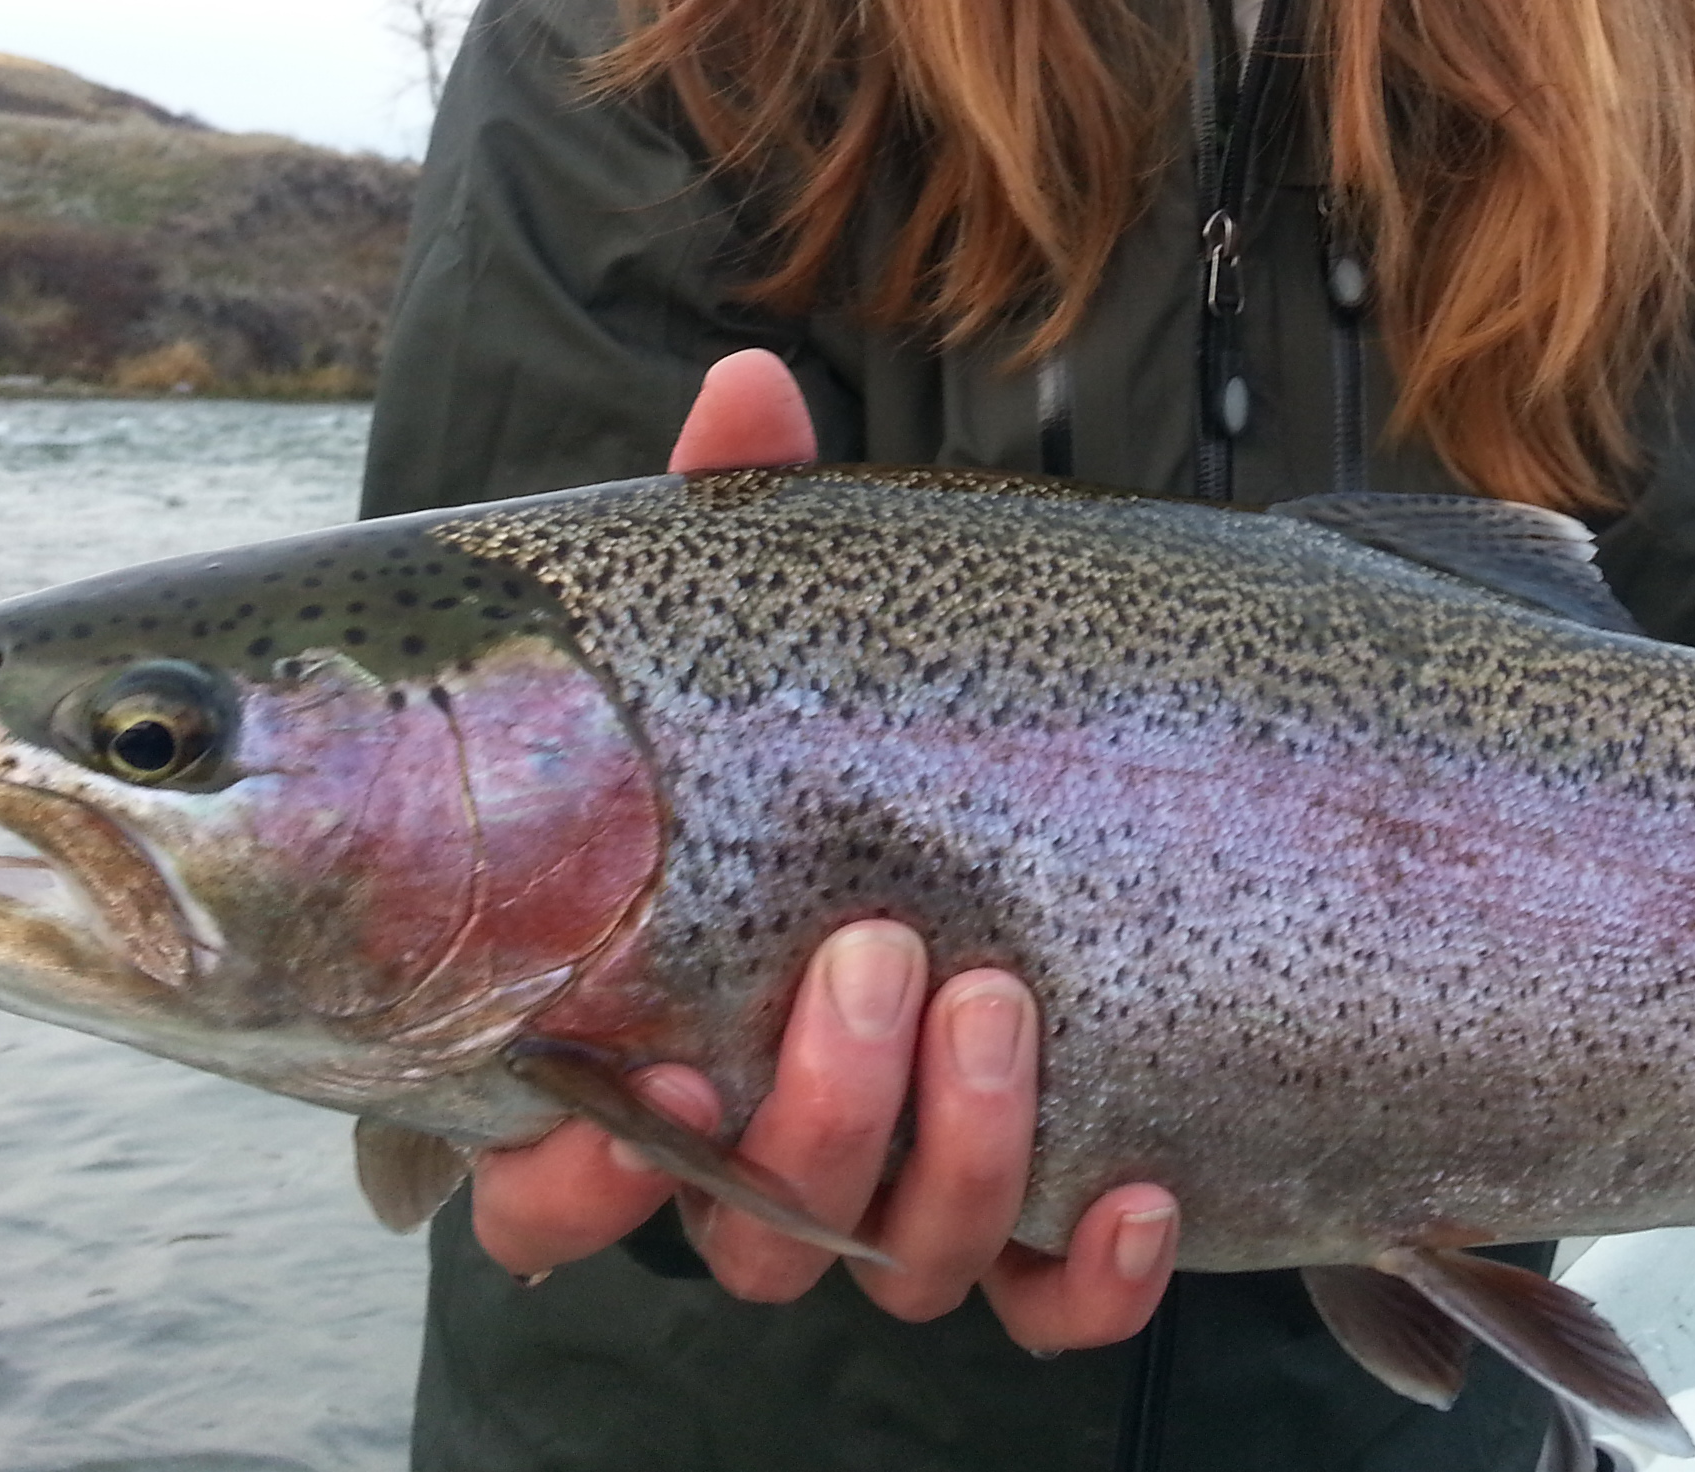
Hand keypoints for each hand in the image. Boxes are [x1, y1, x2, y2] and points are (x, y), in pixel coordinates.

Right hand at [465, 351, 1180, 1349]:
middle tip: (874, 956)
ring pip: (893, 1265)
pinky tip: (1144, 1186)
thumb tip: (753, 383)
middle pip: (742, 1230)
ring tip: (1000, 1005)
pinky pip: (1047, 1311)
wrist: (1065, 797)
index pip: (550, 1185)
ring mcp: (905, 1199)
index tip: (625, 1079)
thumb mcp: (800, 638)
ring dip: (946, 1160)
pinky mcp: (1043, 1233)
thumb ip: (750, 531)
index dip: (569, 1172)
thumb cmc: (854, 734)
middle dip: (805, 1114)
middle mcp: (765, 1149)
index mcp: (655, 1046)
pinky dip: (1092, 1276)